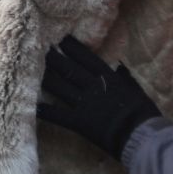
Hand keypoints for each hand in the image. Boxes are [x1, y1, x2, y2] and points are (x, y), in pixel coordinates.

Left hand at [38, 35, 161, 157]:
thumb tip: (119, 67)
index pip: (86, 58)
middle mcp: (92, 86)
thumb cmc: (143, 112)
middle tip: (39, 47)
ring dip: (45, 77)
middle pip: (68, 69)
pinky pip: (57, 114)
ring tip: (30, 68)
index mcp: (107, 77)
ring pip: (59, 87)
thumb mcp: (136, 89)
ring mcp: (84, 103)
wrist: (141, 135)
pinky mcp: (78, 122)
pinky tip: (32, 104)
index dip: (72, 47)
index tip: (61, 38)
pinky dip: (44, 110)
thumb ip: (125, 77)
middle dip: (53, 58)